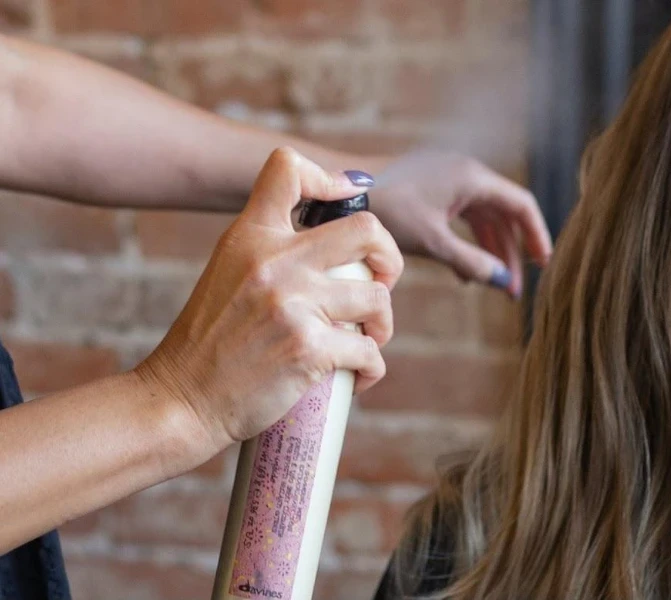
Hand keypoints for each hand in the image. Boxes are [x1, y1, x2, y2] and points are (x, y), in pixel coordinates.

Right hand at [137, 148, 403, 451]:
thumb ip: (270, 250)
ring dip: (383, 325)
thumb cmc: (209, 342)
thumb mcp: (227, 272)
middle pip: (367, 230)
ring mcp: (292, 304)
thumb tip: (333, 241)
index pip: (288, 168)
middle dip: (389, 259)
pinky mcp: (307, 349)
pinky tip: (356, 377)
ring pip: (377, 298)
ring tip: (366, 340)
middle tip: (381, 284)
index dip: (330, 179)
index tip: (347, 203)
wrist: (181, 399)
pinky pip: (370, 352)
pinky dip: (371, 369)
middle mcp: (273, 261)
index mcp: (249, 236)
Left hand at [367, 151, 551, 297]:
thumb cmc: (387, 211)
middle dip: (511, 252)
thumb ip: (472, 262)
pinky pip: (462, 217)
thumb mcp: (433, 241)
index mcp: (472, 177)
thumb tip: (504, 282)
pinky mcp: (432, 189)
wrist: (341, 193)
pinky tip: (464, 274)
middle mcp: (465, 173)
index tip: (544, 264)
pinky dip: (468, 243)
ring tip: (493, 286)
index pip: (521, 205)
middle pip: (504, 214)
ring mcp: (448, 179)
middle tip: (514, 289)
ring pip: (482, 219)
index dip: (536, 235)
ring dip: (490, 251)